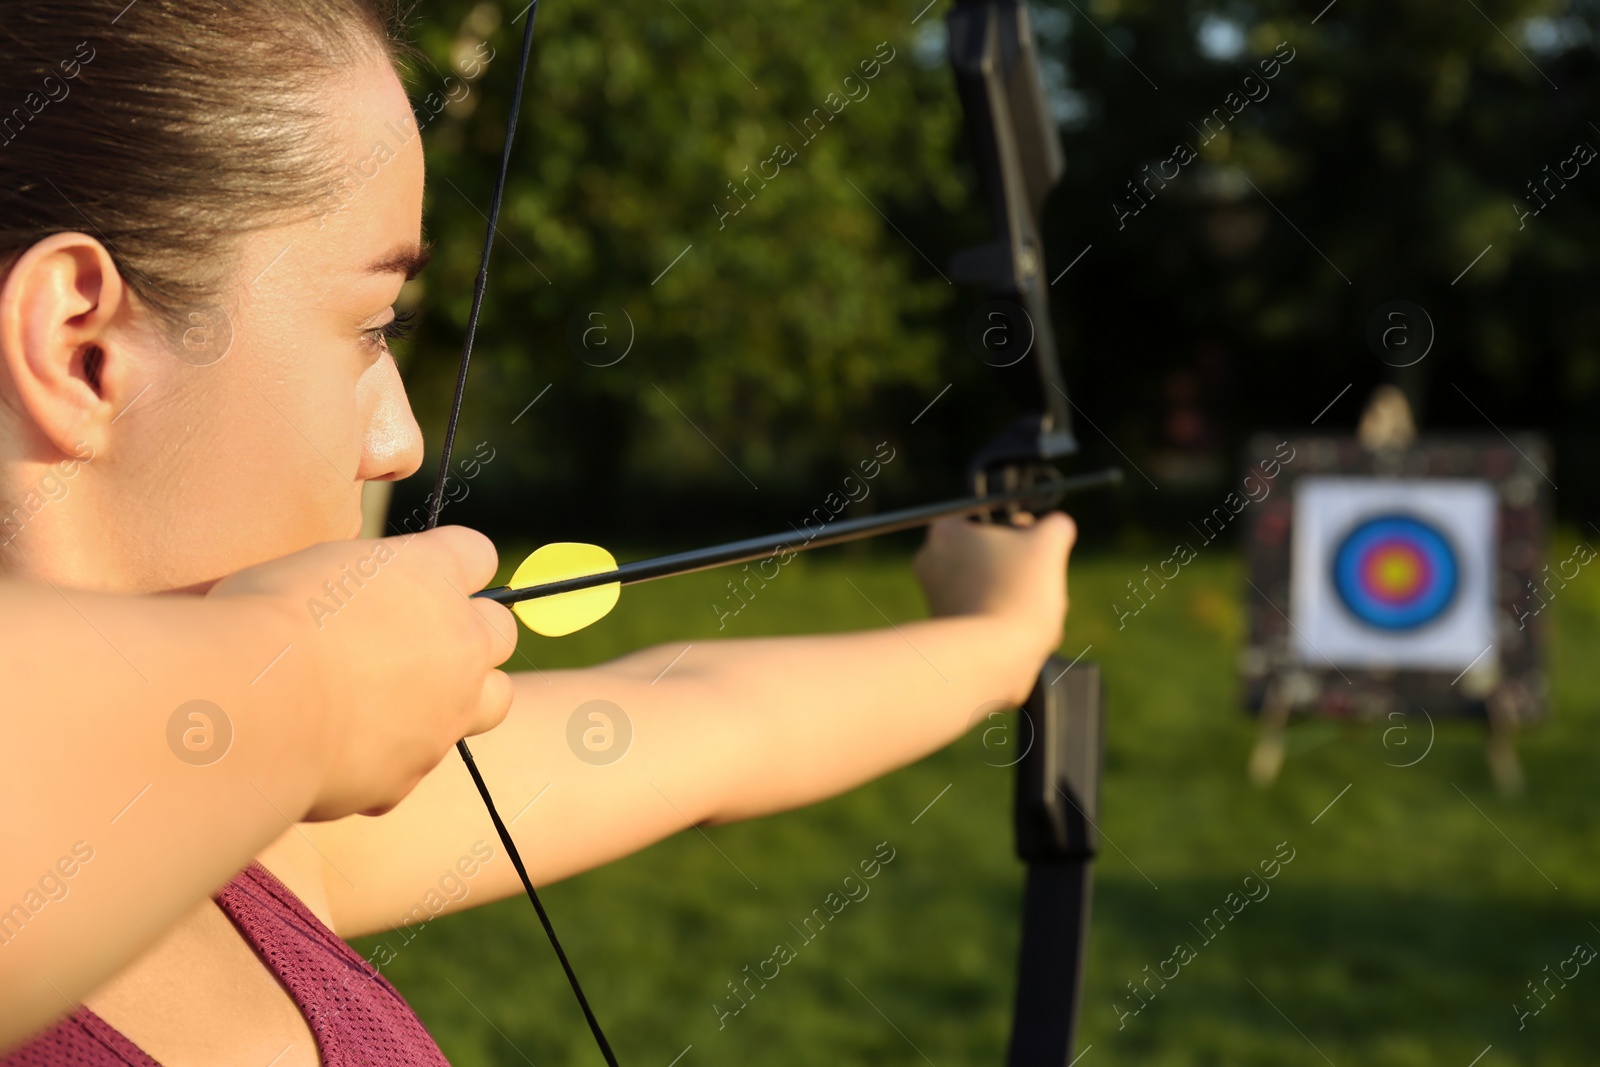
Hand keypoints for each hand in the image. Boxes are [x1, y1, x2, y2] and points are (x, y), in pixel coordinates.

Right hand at [207, 526, 516, 819]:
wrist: (252, 705)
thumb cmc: (263, 619)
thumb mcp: (316, 569)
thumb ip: (363, 583)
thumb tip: (361, 599)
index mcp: (432, 573)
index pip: (476, 555)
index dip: (450, 566)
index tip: (421, 577)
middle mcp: (459, 642)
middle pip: (499, 631)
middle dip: (469, 635)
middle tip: (416, 643)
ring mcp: (448, 712)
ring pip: (492, 702)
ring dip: (460, 699)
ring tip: (401, 702)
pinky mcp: (413, 771)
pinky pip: (416, 764)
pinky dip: (388, 759)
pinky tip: (338, 751)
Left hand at [912, 510, 1075, 663]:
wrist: (994, 657)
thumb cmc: (1017, 594)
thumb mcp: (1048, 545)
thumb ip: (1055, 526)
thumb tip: (1056, 527)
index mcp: (945, 532)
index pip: (991, 518)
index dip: (1022, 531)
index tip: (1036, 549)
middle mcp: (930, 562)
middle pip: (992, 554)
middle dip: (1021, 569)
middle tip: (1037, 582)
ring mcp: (935, 597)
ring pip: (992, 585)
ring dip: (1019, 596)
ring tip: (1032, 611)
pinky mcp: (946, 628)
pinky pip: (984, 614)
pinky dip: (1005, 621)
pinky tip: (1020, 633)